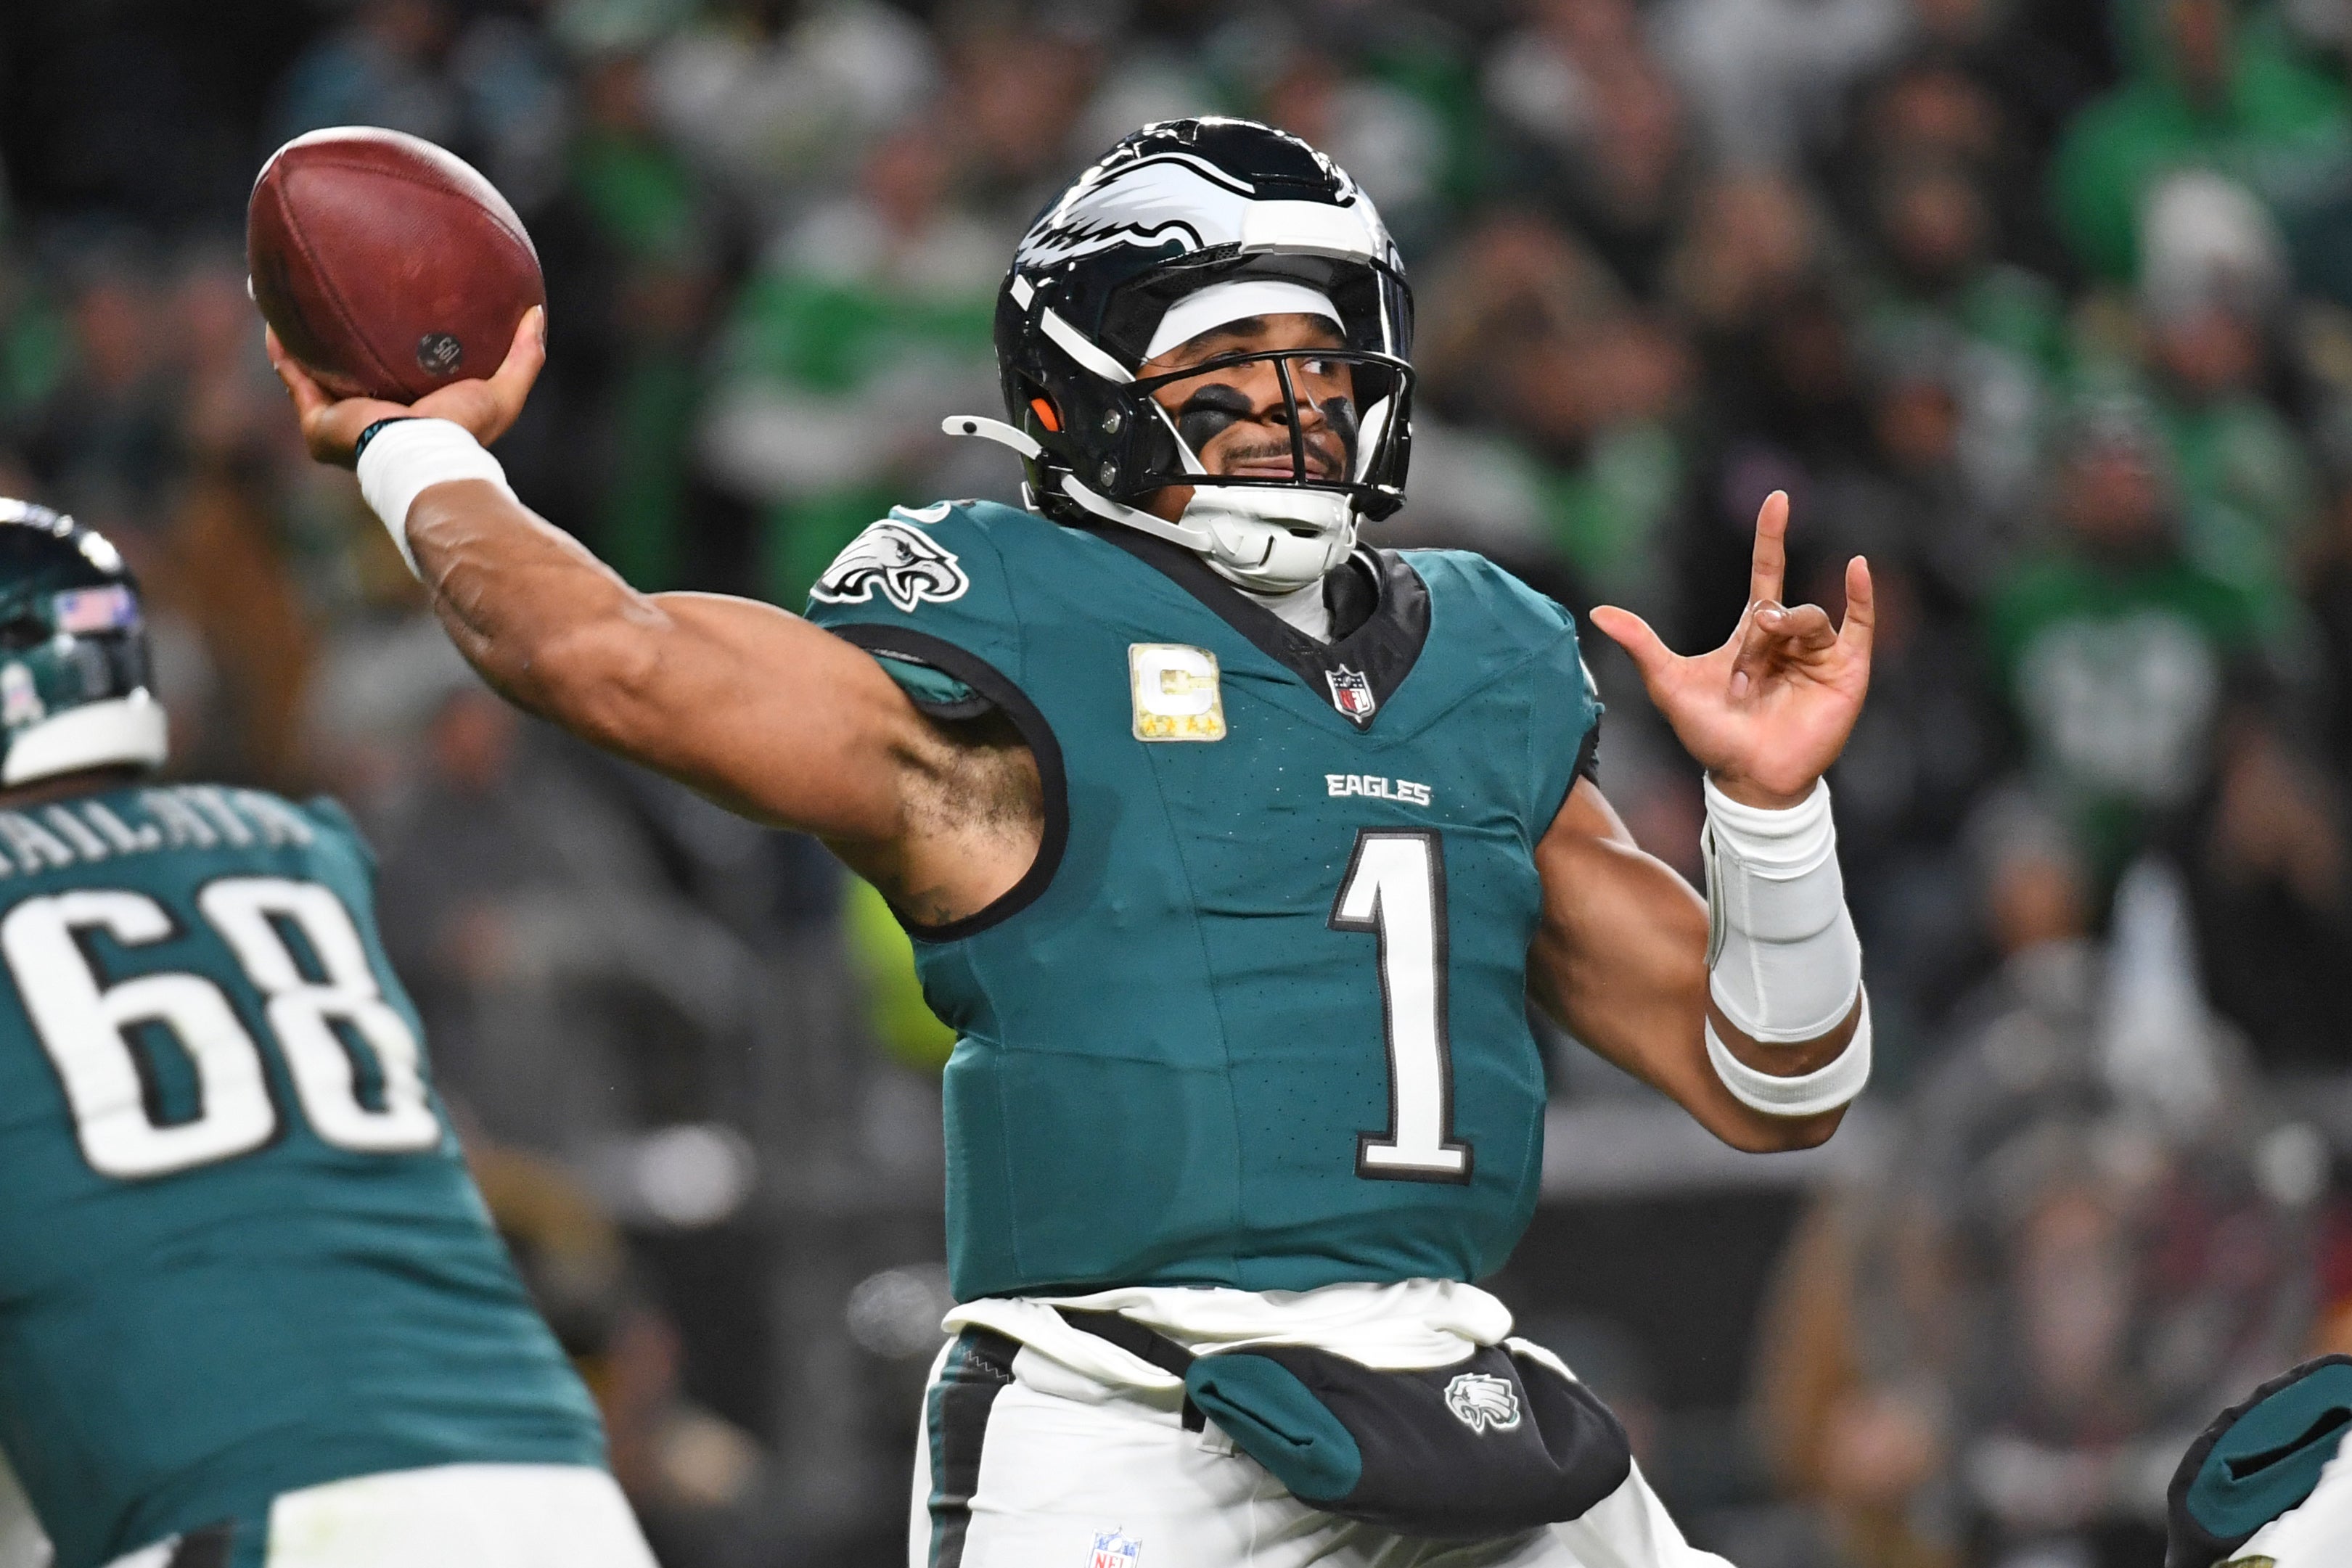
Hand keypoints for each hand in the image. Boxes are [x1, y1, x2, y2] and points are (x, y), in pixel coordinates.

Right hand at [266, 307, 545, 466]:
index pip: (393, 378)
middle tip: (335, 303)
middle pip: (348, 374)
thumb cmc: (463, 434)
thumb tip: (537, 313)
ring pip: (313, 374)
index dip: (387, 349)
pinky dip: (283, 350)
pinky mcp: (319, 424)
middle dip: (338, 344)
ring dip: (301, 342)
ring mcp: (340, 424)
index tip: (387, 317)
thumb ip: (524, 356)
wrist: (423, 458)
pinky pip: (294, 378)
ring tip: (290, 302)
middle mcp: (370, 420)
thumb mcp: (502, 393)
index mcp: (409, 416)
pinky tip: (273, 316)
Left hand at [1588, 490, 1872, 808]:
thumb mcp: (1669, 684)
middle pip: (1777, 607)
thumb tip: (1597, 611)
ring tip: (1758, 681)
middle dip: (1757, 635)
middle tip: (1740, 680)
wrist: (1747, 778)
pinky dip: (1861, 596)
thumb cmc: (1711, 734)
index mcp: (1754, 632)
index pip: (1767, 570)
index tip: (1777, 499)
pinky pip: (1859, 624)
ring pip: (1806, 619)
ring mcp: (1819, 653)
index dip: (1771, 536)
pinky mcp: (1847, 671)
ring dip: (1780, 642)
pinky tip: (1857, 568)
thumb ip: (1641, 644)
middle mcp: (1788, 637)